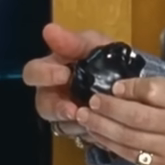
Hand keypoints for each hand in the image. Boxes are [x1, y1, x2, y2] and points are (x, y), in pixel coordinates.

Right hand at [22, 23, 113, 137]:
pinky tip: (102, 124)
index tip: (63, 73)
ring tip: (92, 117)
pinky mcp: (81, 128)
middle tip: (74, 108)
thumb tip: (48, 29)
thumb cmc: (104, 56)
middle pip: (42, 105)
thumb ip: (72, 41)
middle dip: (57, 107)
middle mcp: (53, 93)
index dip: (43, 75)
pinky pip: (79, 134)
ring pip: (60, 123)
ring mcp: (66, 113)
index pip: (33, 73)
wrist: (132, 78)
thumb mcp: (93, 43)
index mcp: (51, 69)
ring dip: (75, 122)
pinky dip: (89, 130)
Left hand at [76, 76, 164, 164]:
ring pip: (128, 139)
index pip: (153, 92)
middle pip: (136, 117)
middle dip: (108, 109)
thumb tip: (122, 87)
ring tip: (85, 119)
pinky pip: (131, 157)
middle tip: (90, 102)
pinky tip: (99, 138)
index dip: (130, 88)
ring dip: (102, 129)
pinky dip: (111, 146)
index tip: (114, 86)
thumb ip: (156, 91)